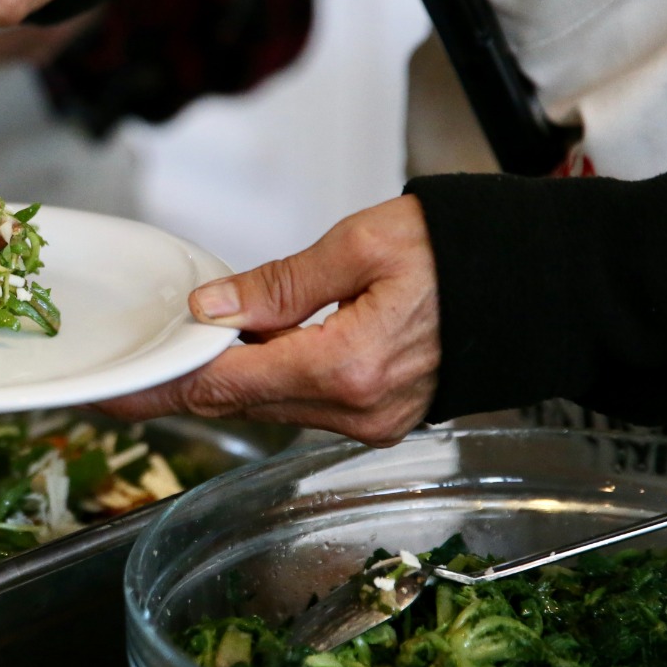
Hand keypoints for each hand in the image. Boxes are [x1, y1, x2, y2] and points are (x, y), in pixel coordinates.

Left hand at [96, 196, 440, 446]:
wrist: (550, 284)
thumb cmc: (468, 250)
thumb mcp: (362, 244)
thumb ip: (280, 283)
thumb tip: (213, 309)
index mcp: (347, 368)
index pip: (227, 384)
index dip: (164, 386)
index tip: (116, 392)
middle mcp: (358, 411)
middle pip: (243, 403)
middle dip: (184, 385)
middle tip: (126, 379)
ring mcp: (374, 422)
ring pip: (272, 407)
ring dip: (228, 380)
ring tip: (181, 356)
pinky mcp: (384, 418)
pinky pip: (305, 405)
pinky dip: (270, 381)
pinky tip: (248, 355)